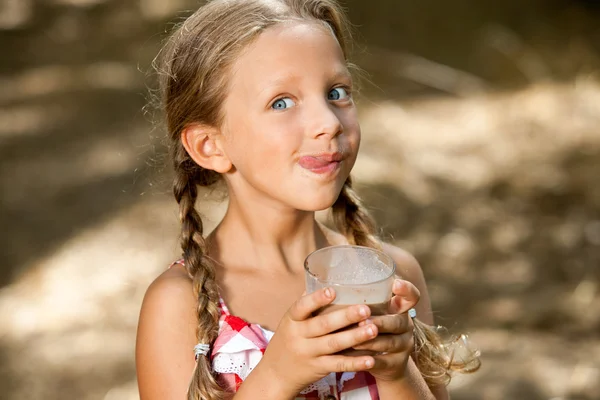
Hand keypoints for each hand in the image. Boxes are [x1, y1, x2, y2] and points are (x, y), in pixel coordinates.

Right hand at [257, 288, 378, 394]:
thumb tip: (323, 278)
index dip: (316, 298)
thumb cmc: (288, 340)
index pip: (302, 307)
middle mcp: (299, 336)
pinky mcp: (319, 368)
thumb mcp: (290, 321)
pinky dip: (355, 363)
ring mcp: (309, 353)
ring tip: (374, 330)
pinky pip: (338, 365)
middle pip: (323, 325)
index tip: (333, 290)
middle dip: (346, 317)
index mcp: (292, 320)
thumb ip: (307, 303)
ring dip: (355, 337)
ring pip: (334, 344)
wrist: (275, 375)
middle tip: (366, 309)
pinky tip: (371, 360)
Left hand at [354, 279, 419, 381]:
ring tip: (354, 341)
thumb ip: (361, 302)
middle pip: (399, 322)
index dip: (406, 289)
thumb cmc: (371, 328)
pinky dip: (370, 361)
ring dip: (372, 342)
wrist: (385, 362)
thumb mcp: (372, 313)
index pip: (411, 296)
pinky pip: (384, 362)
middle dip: (380, 322)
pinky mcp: (398, 364)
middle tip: (362, 322)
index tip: (395, 284)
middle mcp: (406, 325)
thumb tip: (330, 288)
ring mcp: (404, 345)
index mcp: (400, 308)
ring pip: (391, 343)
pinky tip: (357, 360)